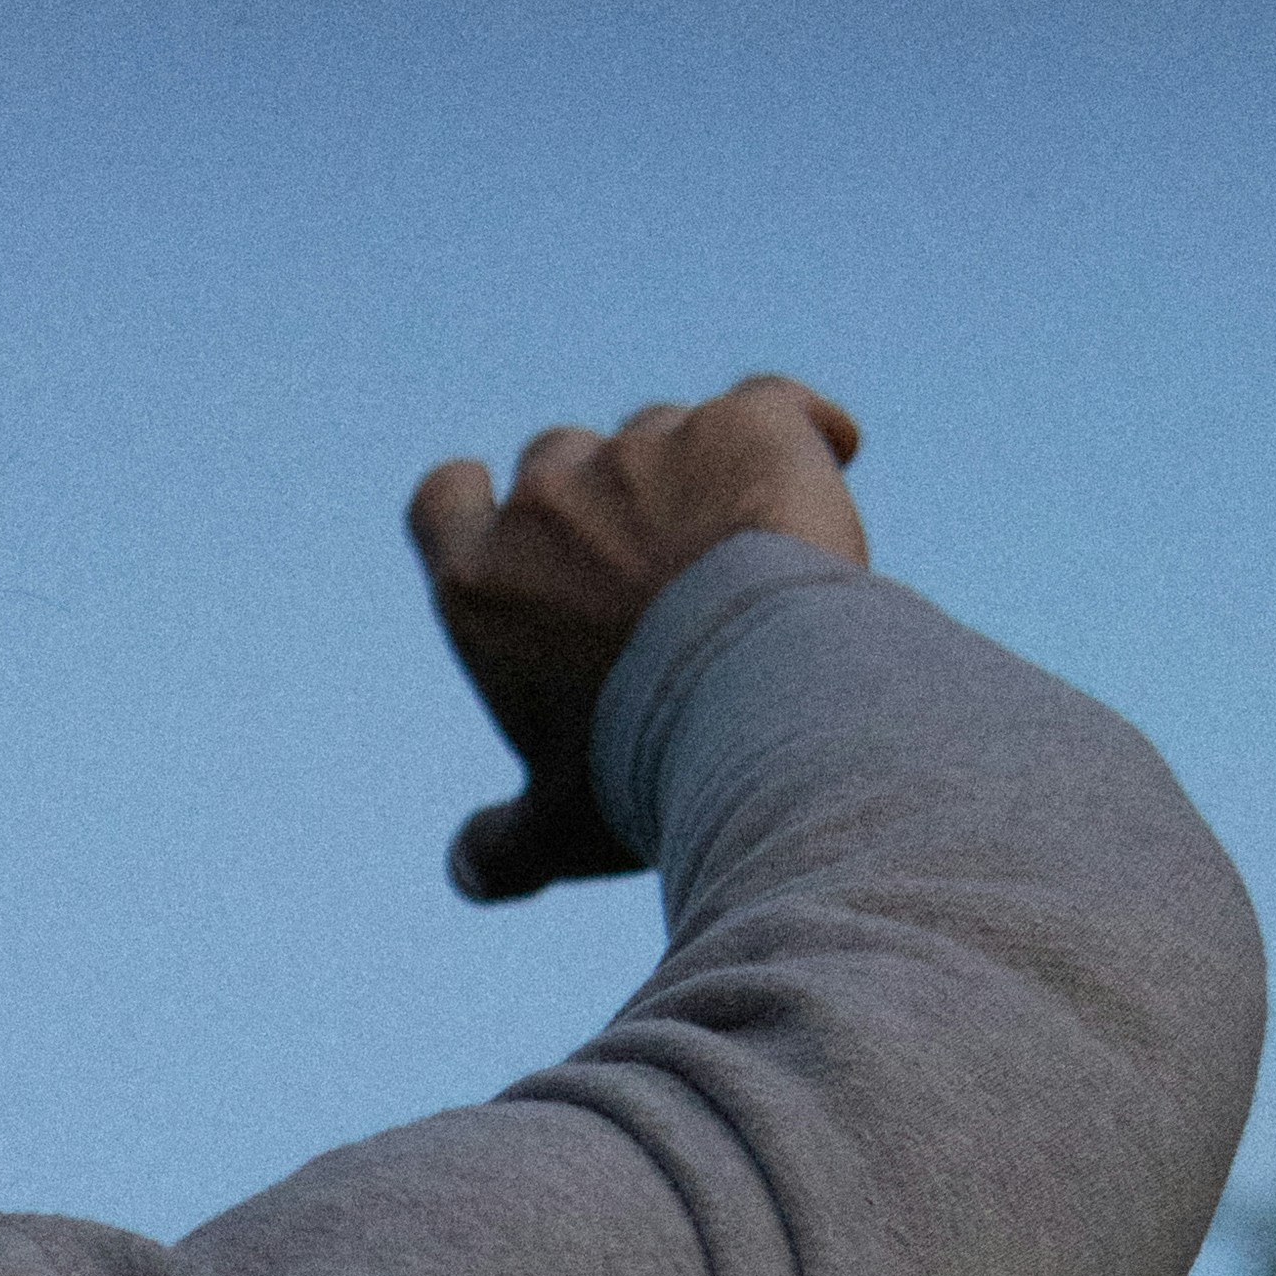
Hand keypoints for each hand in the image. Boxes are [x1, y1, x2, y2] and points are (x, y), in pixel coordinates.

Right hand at [405, 376, 867, 901]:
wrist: (761, 704)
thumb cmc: (648, 774)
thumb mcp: (562, 826)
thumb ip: (506, 845)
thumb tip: (467, 872)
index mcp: (481, 581)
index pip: (441, 499)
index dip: (476, 501)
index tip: (512, 516)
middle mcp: (550, 498)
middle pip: (560, 459)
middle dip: (607, 501)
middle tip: (669, 573)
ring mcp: (646, 450)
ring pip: (668, 432)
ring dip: (702, 475)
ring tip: (763, 555)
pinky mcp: (743, 424)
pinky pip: (774, 403)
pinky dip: (802, 429)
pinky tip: (835, 456)